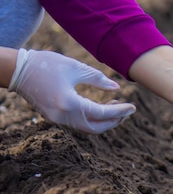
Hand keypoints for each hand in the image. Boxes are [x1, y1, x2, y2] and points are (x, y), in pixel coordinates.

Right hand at [9, 49, 135, 133]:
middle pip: (96, 128)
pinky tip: (99, 108)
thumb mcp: (75, 67)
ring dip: (103, 121)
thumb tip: (116, 88)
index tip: (133, 107)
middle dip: (114, 121)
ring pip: (87, 128)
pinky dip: (92, 120)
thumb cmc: (46, 64)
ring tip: (115, 107)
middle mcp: (64, 117)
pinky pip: (78, 125)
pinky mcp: (54, 118)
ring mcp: (58, 120)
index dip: (120, 111)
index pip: (102, 114)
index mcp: (70, 104)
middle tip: (126, 110)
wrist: (17, 70)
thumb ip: (98, 79)